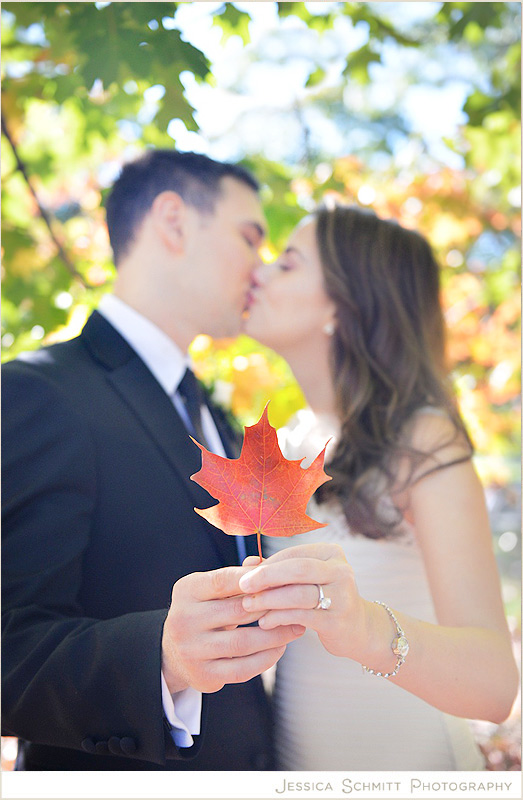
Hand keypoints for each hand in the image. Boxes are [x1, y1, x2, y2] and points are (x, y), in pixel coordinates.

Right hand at [161, 565, 304, 693]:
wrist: (175, 652)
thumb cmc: (204, 611)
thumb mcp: (212, 589)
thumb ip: (237, 575)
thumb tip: (262, 562)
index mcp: (186, 591)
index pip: (224, 581)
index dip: (255, 580)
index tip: (282, 580)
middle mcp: (183, 620)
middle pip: (238, 612)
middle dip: (272, 608)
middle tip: (297, 605)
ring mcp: (191, 650)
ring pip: (243, 643)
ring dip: (275, 636)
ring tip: (295, 628)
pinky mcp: (203, 675)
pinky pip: (242, 669)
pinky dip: (266, 659)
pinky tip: (280, 648)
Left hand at [239, 544, 369, 659]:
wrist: (358, 630)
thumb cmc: (322, 599)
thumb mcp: (305, 581)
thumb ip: (278, 571)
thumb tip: (247, 563)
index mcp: (332, 553)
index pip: (293, 554)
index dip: (267, 564)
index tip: (245, 575)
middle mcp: (341, 571)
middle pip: (298, 569)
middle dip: (266, 576)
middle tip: (243, 585)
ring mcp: (343, 596)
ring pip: (299, 594)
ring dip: (269, 600)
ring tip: (249, 606)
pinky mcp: (338, 621)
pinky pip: (302, 616)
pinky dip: (279, 618)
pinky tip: (265, 622)